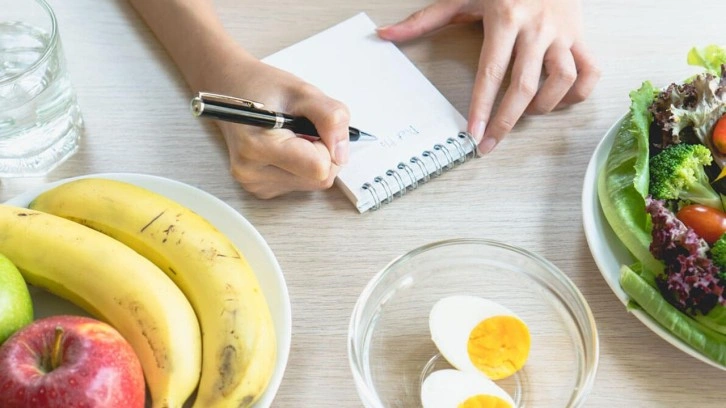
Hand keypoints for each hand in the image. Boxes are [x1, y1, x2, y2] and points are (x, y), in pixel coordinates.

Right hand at [201, 52, 351, 197]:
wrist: (231, 90)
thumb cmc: (262, 88)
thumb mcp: (303, 92)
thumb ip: (330, 118)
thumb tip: (342, 153)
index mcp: (258, 147)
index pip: (319, 168)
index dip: (327, 145)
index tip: (313, 125)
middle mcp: (253, 173)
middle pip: (319, 179)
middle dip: (323, 152)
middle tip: (303, 127)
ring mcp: (255, 184)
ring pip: (313, 183)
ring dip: (314, 159)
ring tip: (292, 135)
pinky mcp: (261, 189)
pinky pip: (301, 183)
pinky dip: (303, 166)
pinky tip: (286, 147)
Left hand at [377, 0, 599, 153]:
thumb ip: (425, 19)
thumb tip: (386, 35)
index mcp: (506, 18)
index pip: (491, 72)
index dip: (482, 107)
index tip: (473, 134)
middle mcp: (537, 28)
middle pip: (525, 86)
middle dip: (506, 122)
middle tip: (491, 144)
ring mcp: (562, 33)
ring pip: (563, 80)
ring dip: (544, 106)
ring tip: (526, 113)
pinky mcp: (581, 36)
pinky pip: (589, 71)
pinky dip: (577, 93)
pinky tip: (558, 100)